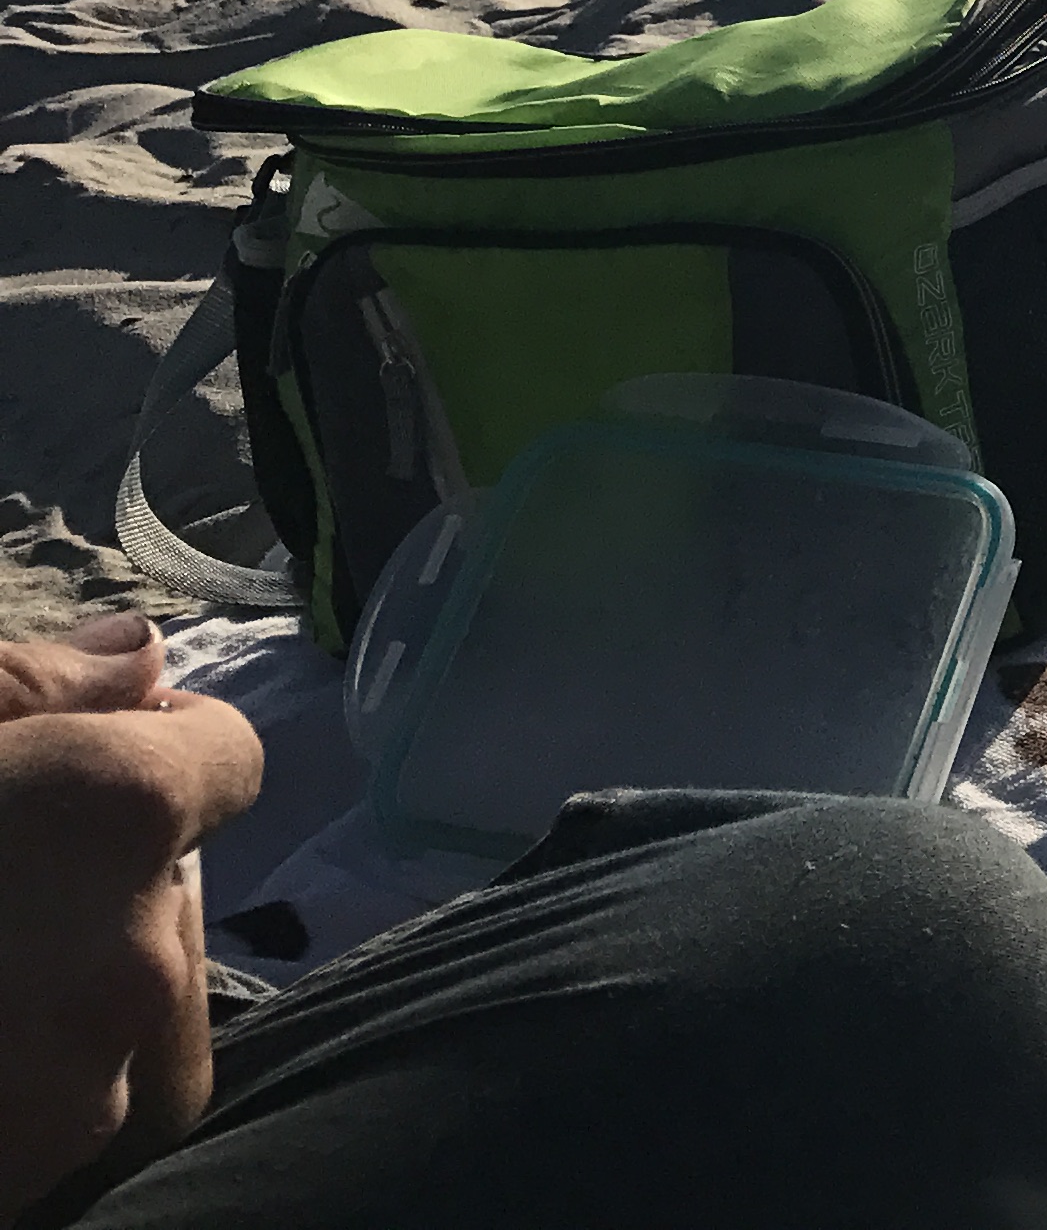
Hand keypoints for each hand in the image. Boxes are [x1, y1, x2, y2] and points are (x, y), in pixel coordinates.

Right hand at [0, 613, 264, 1217]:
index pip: (228, 757)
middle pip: (173, 921)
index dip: (164, 749)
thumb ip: (29, 685)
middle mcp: (125, 972)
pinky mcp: (27, 1203)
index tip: (83, 759)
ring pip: (130, 1049)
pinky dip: (25, 1108)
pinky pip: (68, 1145)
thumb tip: (145, 662)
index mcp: (98, 819)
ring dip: (66, 1025)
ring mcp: (75, 1114)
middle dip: (98, 906)